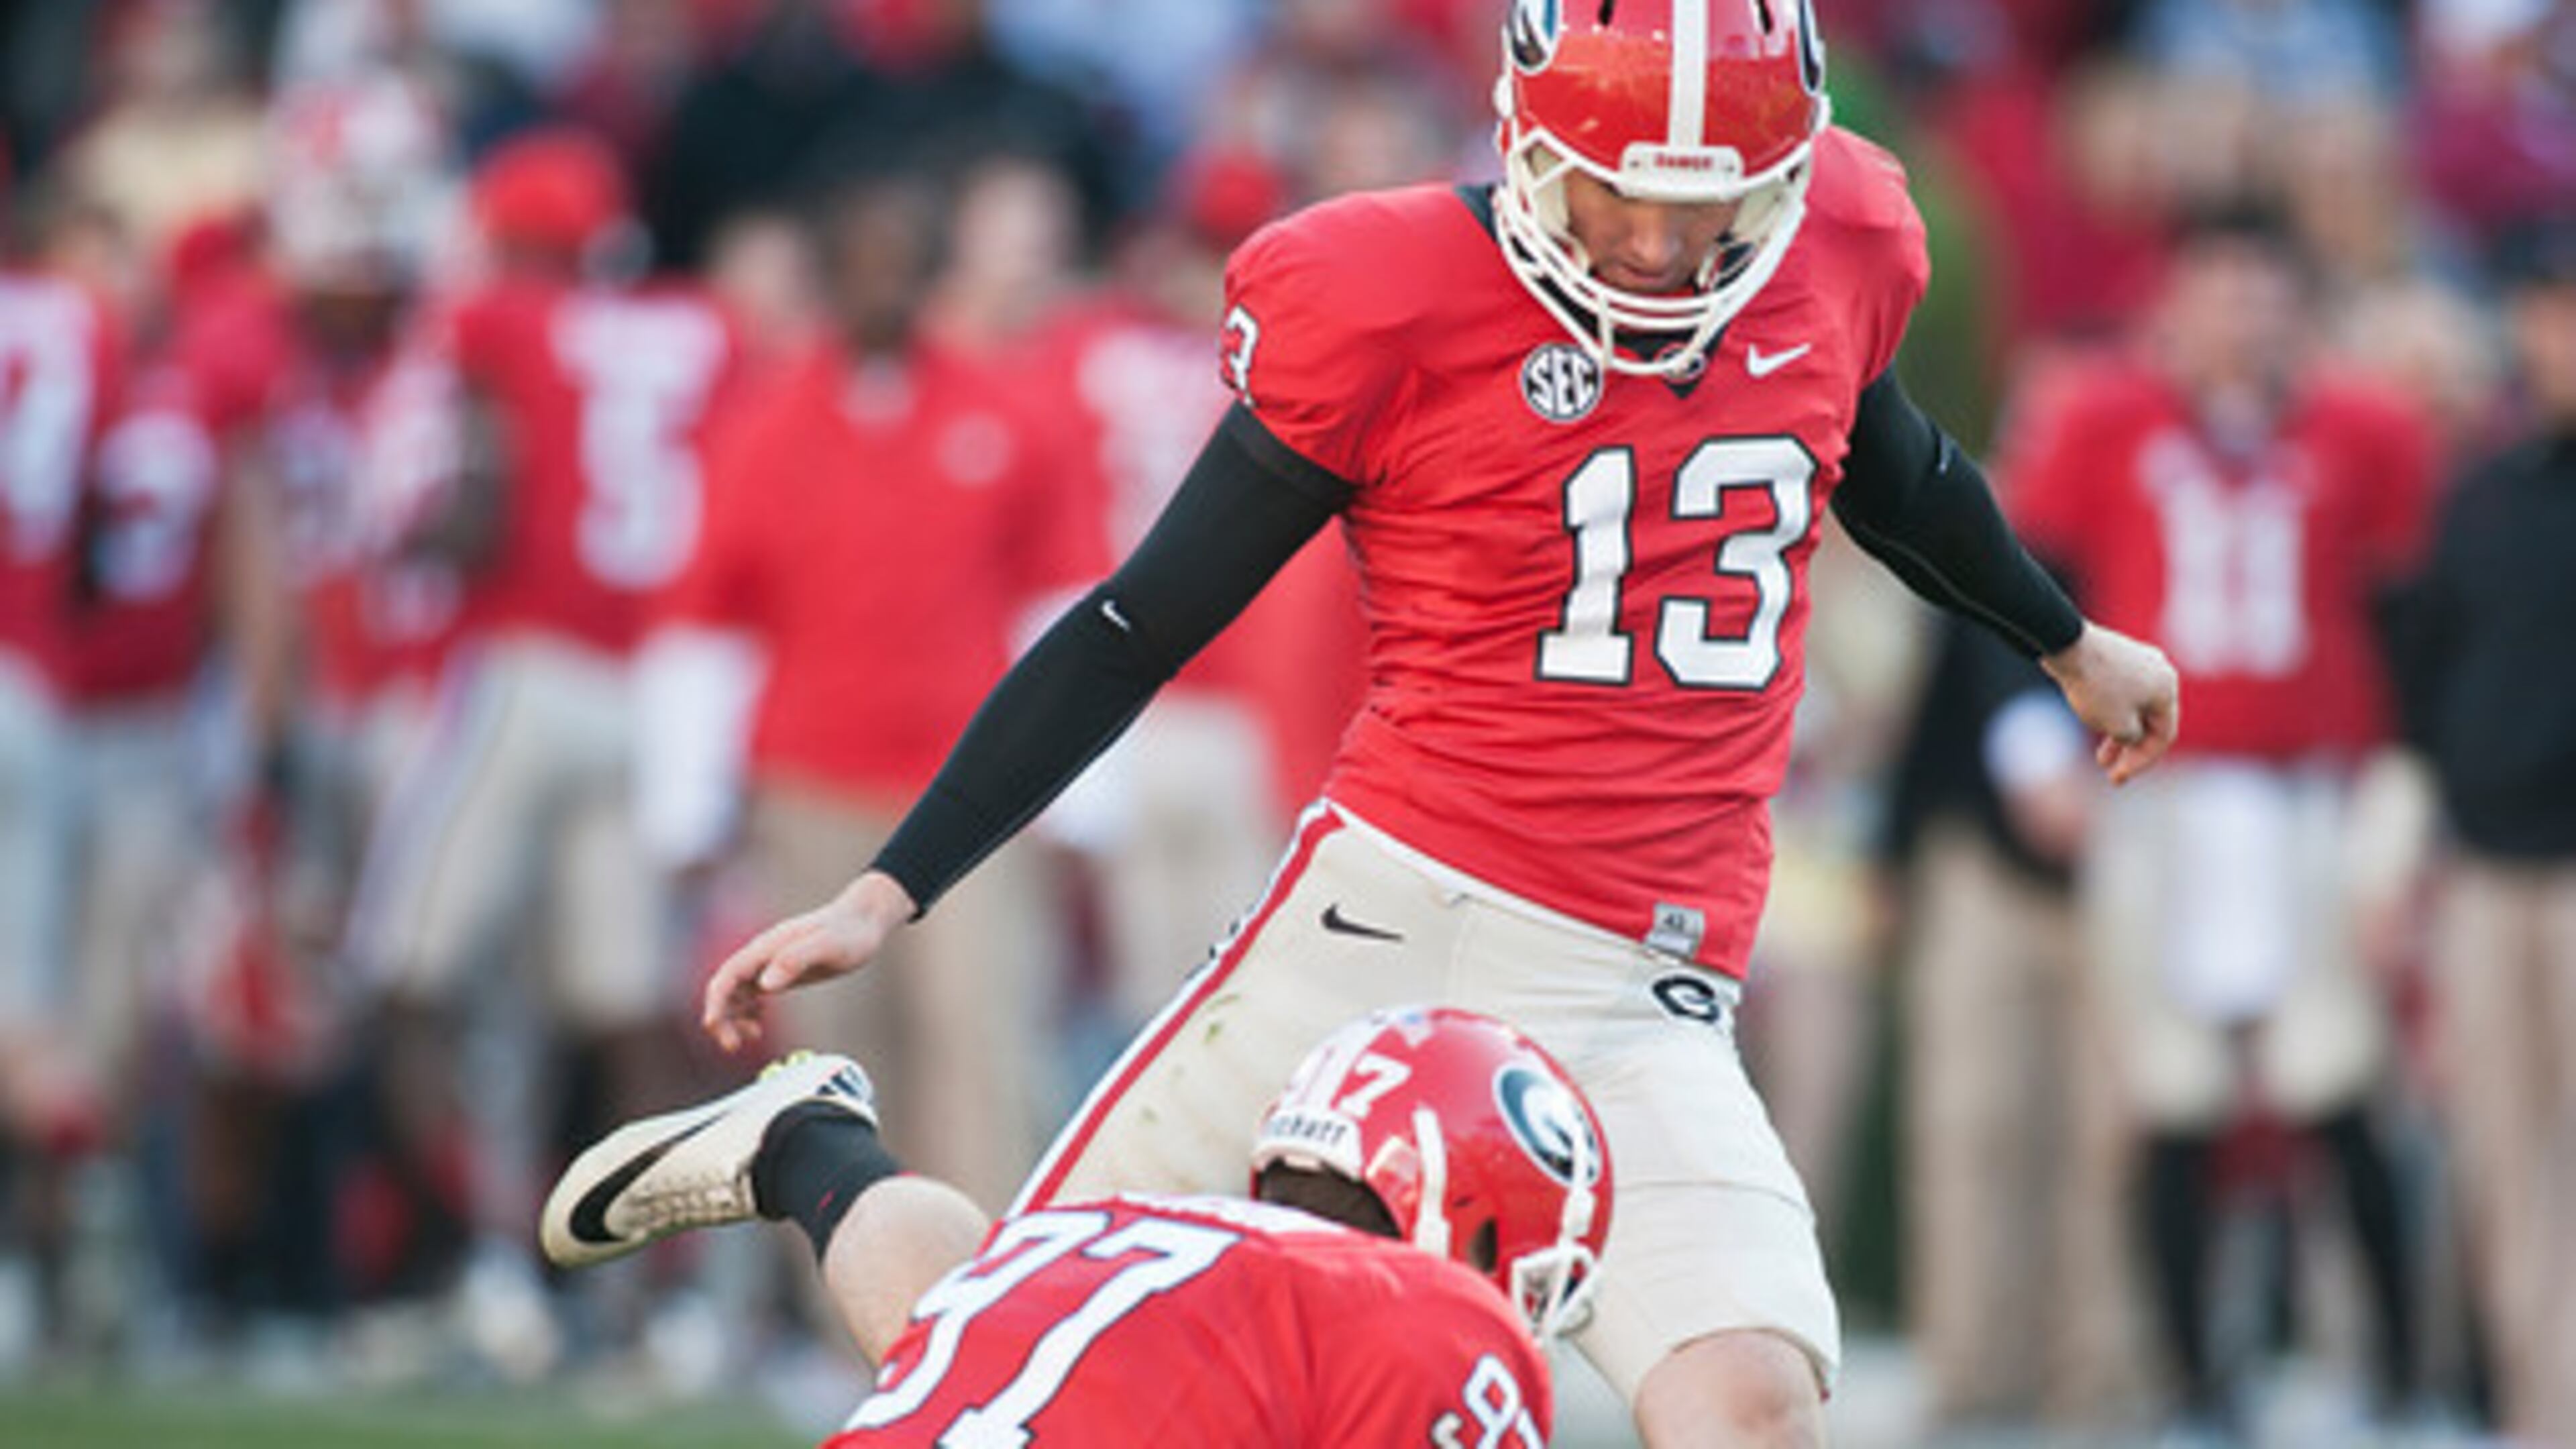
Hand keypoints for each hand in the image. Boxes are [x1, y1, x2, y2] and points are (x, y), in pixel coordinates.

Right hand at [700, 870, 916, 1051]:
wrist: (864, 920)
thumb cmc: (850, 932)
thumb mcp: (828, 946)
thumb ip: (795, 960)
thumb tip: (765, 985)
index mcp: (767, 948)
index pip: (728, 975)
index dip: (715, 1001)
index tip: (713, 1026)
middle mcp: (762, 955)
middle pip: (726, 988)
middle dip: (721, 1017)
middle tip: (733, 1046)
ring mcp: (769, 964)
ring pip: (735, 994)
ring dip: (733, 1019)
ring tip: (750, 1039)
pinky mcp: (780, 972)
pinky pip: (751, 995)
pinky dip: (747, 1014)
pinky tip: (757, 1028)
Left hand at [2040, 622, 2179, 785]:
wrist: (2066, 645)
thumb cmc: (2095, 686)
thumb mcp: (2117, 726)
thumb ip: (2132, 739)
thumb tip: (2130, 736)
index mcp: (2167, 689)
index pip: (2165, 735)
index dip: (2143, 761)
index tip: (2118, 777)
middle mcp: (2160, 672)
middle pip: (2151, 721)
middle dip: (2131, 750)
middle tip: (2112, 773)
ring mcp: (2139, 662)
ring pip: (2134, 708)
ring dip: (2119, 734)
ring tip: (2101, 758)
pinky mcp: (2118, 657)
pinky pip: (2121, 693)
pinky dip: (2111, 712)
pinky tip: (2095, 724)